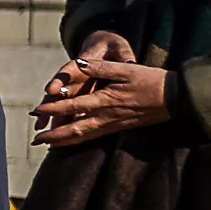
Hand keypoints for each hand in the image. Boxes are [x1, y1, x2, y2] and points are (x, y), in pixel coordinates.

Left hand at [31, 53, 173, 147]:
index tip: (35, 110)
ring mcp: (113, 124)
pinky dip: (80, 140)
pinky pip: (95, 136)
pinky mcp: (119, 127)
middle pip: (74, 130)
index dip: (52, 109)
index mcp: (104, 100)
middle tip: (35, 139)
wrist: (175, 97)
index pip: (72, 107)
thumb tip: (78, 64)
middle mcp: (106, 116)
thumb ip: (99, 68)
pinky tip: (72, 141)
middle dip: (54, 136)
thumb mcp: (125, 69)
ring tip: (47, 145)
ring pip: (84, 137)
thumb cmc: (150, 80)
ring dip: (64, 141)